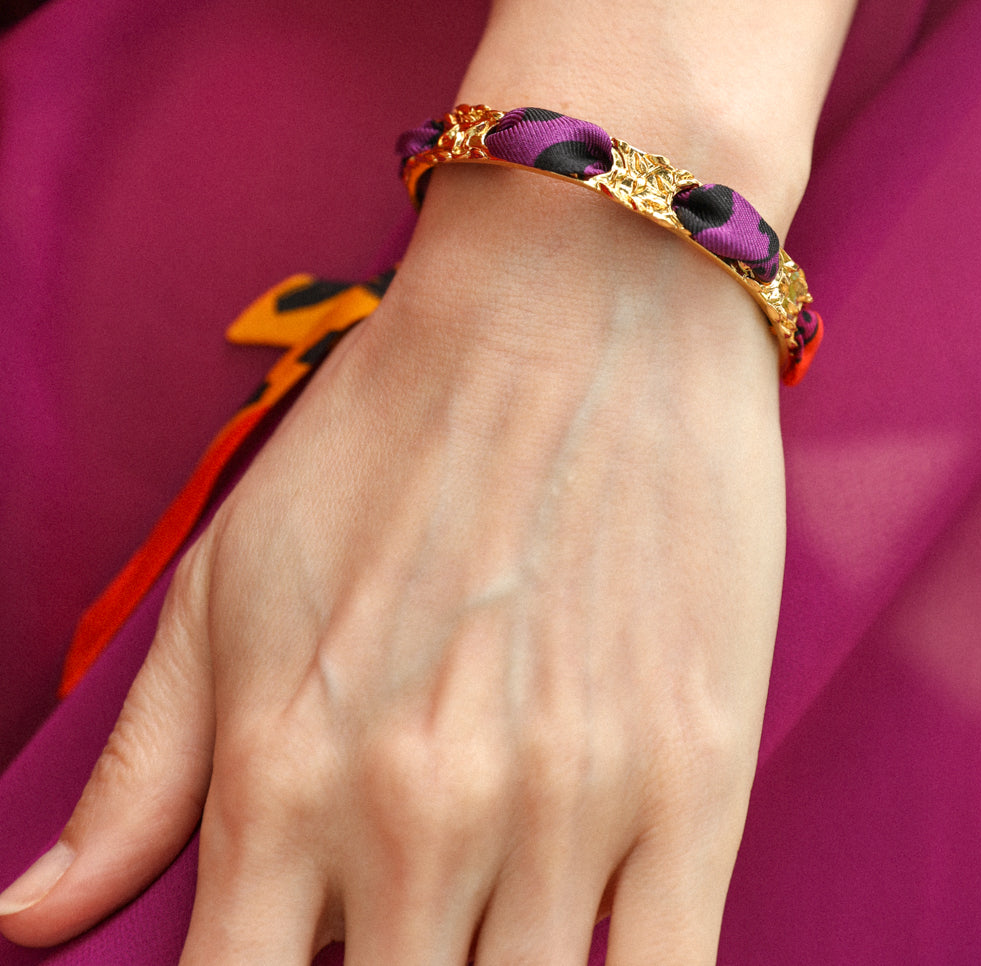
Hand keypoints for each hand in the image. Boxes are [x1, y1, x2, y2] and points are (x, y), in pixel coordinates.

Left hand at [0, 165, 785, 965]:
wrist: (578, 296)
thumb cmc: (394, 429)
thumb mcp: (229, 578)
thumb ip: (140, 772)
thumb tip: (25, 926)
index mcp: (282, 774)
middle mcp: (417, 816)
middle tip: (387, 930)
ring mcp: (568, 807)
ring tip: (479, 929)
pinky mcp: (698, 780)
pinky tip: (589, 947)